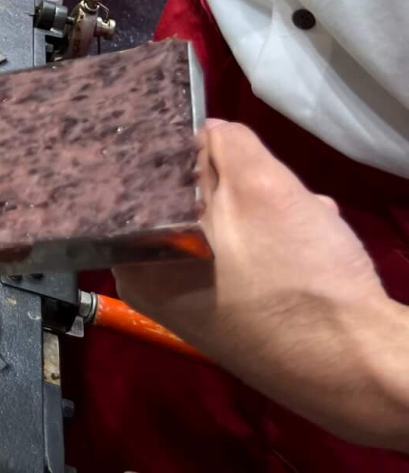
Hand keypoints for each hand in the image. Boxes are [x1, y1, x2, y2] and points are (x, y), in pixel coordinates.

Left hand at [117, 119, 408, 448]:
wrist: (361, 366)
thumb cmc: (298, 280)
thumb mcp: (261, 189)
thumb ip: (228, 146)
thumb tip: (209, 129)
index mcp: (136, 262)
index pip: (134, 185)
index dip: (171, 150)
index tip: (198, 129)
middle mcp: (156, 288)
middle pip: (181, 205)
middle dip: (228, 182)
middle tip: (261, 172)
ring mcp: (199, 307)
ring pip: (221, 230)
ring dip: (261, 208)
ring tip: (301, 205)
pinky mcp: (239, 317)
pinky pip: (245, 260)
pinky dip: (275, 240)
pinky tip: (309, 230)